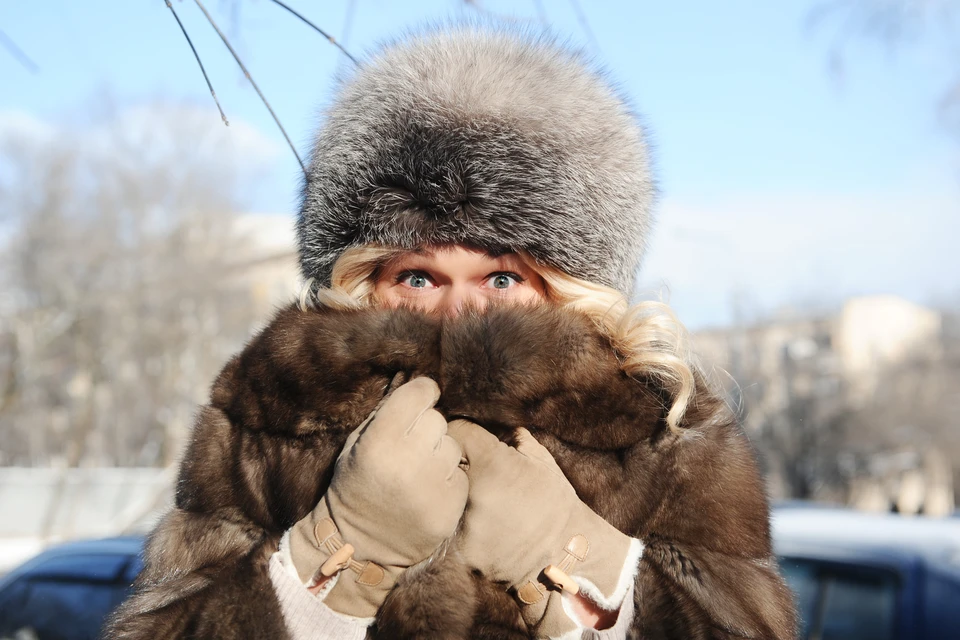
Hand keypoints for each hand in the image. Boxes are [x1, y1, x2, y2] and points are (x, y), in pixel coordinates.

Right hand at [288, 377, 467, 617]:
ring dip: (439, 454)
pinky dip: (447, 480)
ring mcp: (431, 487)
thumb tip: (418, 386)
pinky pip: (460, 476)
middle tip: (410, 447)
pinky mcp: (449, 509)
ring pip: (452, 446)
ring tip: (417, 472)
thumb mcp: (356, 446)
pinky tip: (427, 491)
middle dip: (426, 428)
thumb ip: (386, 414)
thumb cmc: (355, 488)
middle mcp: (407, 462)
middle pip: (437, 420)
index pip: (418, 394)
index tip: (423, 397)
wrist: (360, 547)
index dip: (423, 392)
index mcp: (379, 442)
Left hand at [448, 420, 632, 636]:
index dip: (461, 433)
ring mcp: (466, 527)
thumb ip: (514, 436)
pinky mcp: (465, 555)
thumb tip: (496, 421)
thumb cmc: (556, 502)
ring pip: (445, 501)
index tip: (466, 440)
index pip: (456, 432)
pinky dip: (464, 529)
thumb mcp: (542, 460)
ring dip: (457, 500)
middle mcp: (473, 493)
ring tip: (483, 506)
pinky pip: (453, 532)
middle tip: (472, 474)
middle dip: (456, 466)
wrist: (570, 555)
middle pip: (444, 467)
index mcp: (492, 463)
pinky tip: (485, 530)